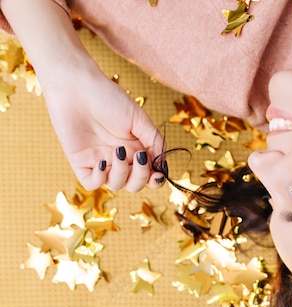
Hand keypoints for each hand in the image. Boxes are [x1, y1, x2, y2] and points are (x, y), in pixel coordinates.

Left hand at [43, 68, 165, 191]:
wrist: (77, 86)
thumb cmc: (109, 97)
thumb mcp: (139, 119)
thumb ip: (155, 141)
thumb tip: (163, 164)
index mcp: (136, 148)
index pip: (150, 174)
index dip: (156, 179)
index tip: (158, 173)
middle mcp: (120, 158)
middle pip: (135, 184)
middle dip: (141, 177)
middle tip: (139, 158)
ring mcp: (101, 161)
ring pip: (117, 185)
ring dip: (122, 173)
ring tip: (118, 151)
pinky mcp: (81, 162)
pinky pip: (92, 183)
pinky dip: (100, 179)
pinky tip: (102, 163)